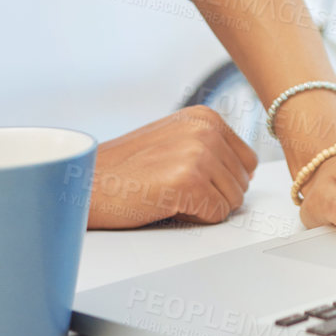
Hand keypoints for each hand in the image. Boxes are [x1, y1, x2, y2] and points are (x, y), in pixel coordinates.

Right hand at [86, 106, 257, 229]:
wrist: (88, 183)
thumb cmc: (126, 169)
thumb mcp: (173, 140)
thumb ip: (209, 146)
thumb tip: (247, 170)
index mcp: (204, 116)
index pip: (247, 161)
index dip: (223, 180)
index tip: (192, 180)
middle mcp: (205, 128)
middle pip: (242, 183)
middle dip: (215, 194)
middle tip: (175, 189)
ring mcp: (199, 152)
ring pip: (232, 201)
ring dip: (204, 206)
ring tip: (169, 194)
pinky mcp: (190, 180)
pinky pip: (217, 215)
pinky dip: (195, 219)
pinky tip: (167, 204)